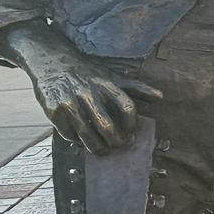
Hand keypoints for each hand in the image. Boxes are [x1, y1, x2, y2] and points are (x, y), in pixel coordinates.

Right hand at [7, 26, 158, 154]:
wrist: (53, 63)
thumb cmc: (88, 74)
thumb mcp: (113, 77)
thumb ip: (136, 88)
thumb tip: (160, 97)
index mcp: (107, 85)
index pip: (127, 107)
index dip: (131, 124)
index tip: (132, 133)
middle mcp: (90, 93)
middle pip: (107, 125)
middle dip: (115, 141)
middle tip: (118, 146)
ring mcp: (71, 102)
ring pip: (87, 133)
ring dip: (97, 147)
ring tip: (102, 150)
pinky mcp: (54, 110)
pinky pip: (68, 134)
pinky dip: (76, 141)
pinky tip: (80, 140)